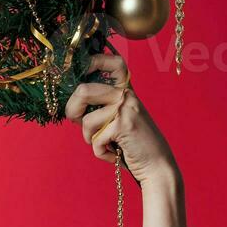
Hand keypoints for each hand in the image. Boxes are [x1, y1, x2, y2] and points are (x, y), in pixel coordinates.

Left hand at [64, 51, 180, 186]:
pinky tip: (114, 153)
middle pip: (82, 90)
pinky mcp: (124, 125)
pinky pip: (95, 140)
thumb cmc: (130, 144)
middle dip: (72, 111)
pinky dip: (100, 152)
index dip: (94, 61)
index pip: (114, 62)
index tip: (81, 71)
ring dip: (89, 138)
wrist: (156, 165)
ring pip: (86, 120)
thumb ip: (98, 108)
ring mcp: (126, 108)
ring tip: (104, 143)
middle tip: (78, 123)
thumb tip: (70, 101)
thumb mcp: (115, 120)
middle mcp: (127, 95)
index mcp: (126, 90)